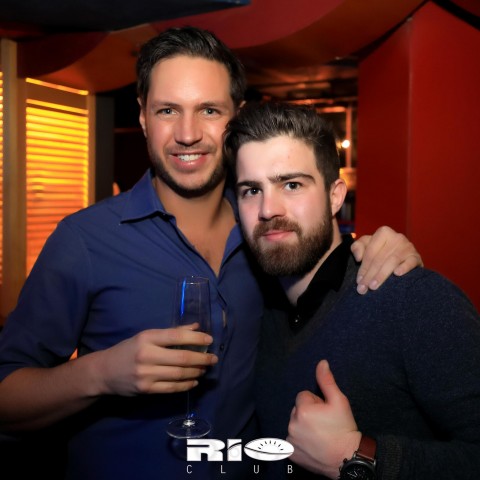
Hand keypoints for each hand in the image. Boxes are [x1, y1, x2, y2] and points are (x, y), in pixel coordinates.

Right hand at [90, 327, 217, 395]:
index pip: (176, 336)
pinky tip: (194, 380)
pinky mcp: (146, 390)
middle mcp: (146, 355)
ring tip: (205, 368)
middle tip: (213, 358)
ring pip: (179, 374)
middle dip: (201, 358)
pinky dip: (186, 385)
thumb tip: (196, 327)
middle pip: (181, 358)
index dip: (196, 338)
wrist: (104, 372)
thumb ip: (171, 332)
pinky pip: (172, 388)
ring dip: (196, 372)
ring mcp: (146, 374)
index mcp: (147, 338)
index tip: (209, 340)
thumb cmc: (129, 350)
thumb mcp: (146, 336)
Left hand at [287, 360, 360, 478]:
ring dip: (304, 426)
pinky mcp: (291, 453)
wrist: (347, 459)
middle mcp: (292, 424)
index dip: (316, 403)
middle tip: (324, 424)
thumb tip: (321, 363)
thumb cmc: (344, 428)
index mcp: (302, 410)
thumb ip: (327, 381)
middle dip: (308, 414)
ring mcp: (290, 440)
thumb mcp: (339, 401)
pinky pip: (292, 440)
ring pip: (295, 424)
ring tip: (320, 435)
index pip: (303, 396)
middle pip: (298, 410)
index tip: (325, 413)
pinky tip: (313, 444)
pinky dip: (300, 441)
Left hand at [351, 225, 422, 293]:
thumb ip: (357, 247)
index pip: (370, 252)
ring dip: (381, 275)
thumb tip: (358, 257)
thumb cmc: (380, 250)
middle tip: (363, 288)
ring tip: (373, 286)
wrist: (402, 255)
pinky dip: (404, 268)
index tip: (358, 281)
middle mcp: (397, 237)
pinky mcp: (416, 257)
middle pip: (379, 258)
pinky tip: (397, 274)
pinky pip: (410, 262)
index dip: (363, 267)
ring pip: (392, 262)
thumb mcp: (366, 244)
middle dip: (370, 275)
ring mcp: (407, 246)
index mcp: (383, 232)